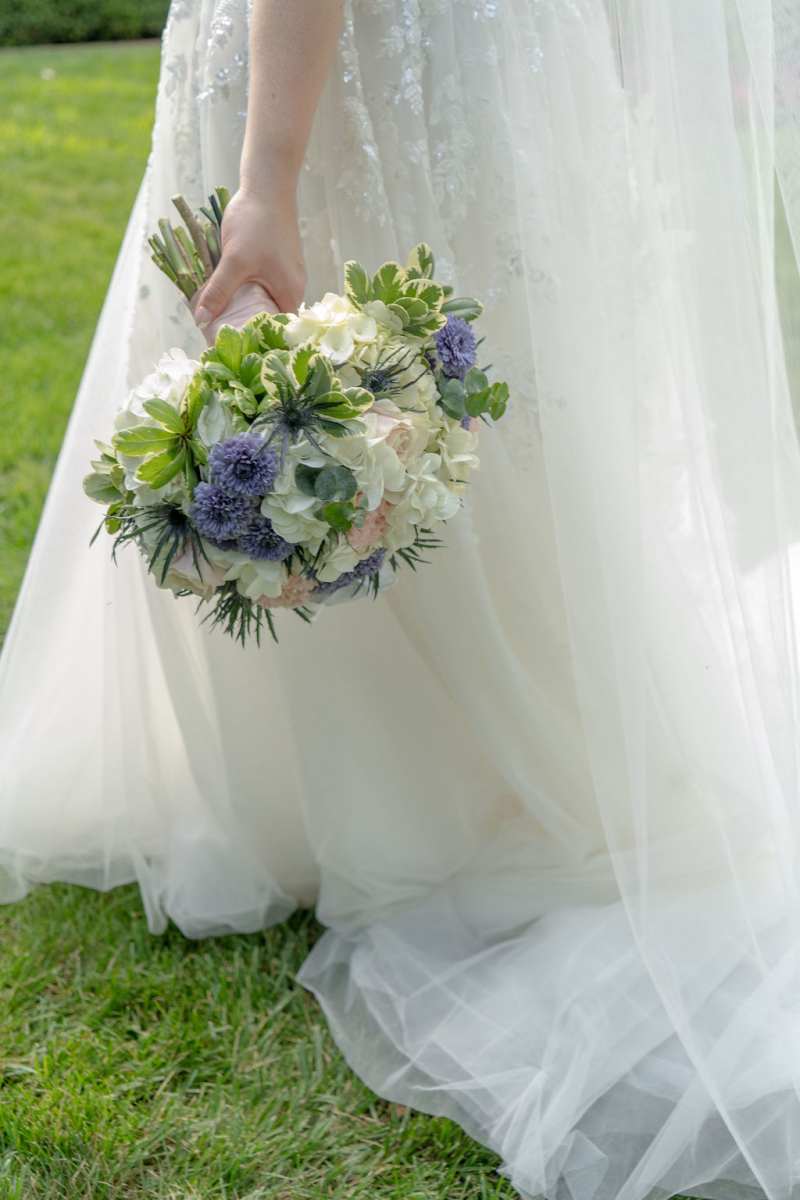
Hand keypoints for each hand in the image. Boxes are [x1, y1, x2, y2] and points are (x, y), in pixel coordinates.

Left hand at [192, 186, 306, 336]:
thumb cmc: (256, 223)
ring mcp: (287, 276)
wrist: (266, 186)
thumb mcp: (233, 261)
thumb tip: (201, 321)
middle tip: (221, 338)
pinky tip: (229, 295)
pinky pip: (263, 288)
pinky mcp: (278, 265)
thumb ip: (218, 292)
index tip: (234, 350)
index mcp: (291, 294)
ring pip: (264, 303)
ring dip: (245, 310)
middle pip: (270, 319)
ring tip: (222, 320)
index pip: (277, 331)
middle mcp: (294, 289)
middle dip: (247, 327)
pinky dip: (247, 294)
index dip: (257, 341)